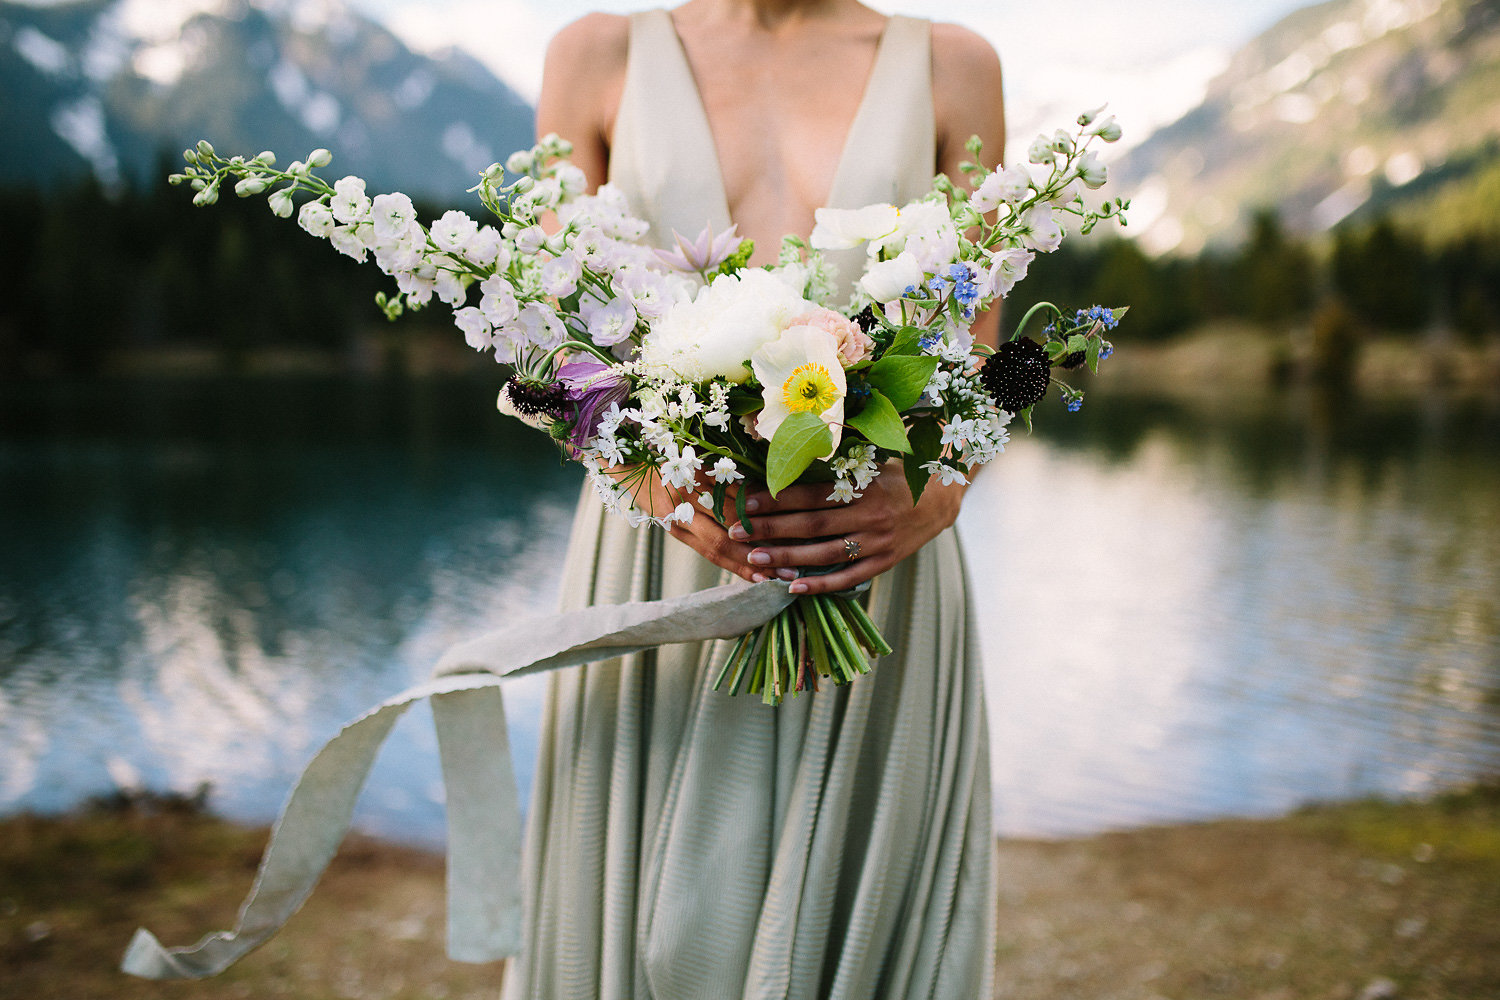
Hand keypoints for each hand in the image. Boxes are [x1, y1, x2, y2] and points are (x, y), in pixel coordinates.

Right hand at [628, 466, 800, 585]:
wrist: (632, 467)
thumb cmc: (673, 455)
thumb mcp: (702, 456)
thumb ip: (731, 474)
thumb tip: (771, 493)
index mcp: (695, 475)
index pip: (734, 503)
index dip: (762, 520)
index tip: (792, 530)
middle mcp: (685, 501)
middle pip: (727, 531)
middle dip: (760, 550)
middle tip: (789, 566)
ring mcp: (677, 520)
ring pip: (716, 548)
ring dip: (746, 565)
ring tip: (774, 579)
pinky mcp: (675, 531)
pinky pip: (707, 552)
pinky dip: (731, 565)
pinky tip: (752, 577)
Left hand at [726, 467, 966, 594]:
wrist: (942, 499)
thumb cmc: (896, 474)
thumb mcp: (871, 461)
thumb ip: (836, 465)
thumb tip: (791, 457)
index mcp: (864, 485)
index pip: (811, 494)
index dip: (777, 499)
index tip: (746, 503)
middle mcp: (870, 515)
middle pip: (811, 525)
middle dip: (771, 530)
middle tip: (737, 533)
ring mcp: (877, 542)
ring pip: (824, 554)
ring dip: (786, 558)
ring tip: (754, 560)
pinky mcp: (884, 562)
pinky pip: (848, 577)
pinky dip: (821, 584)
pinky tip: (793, 587)